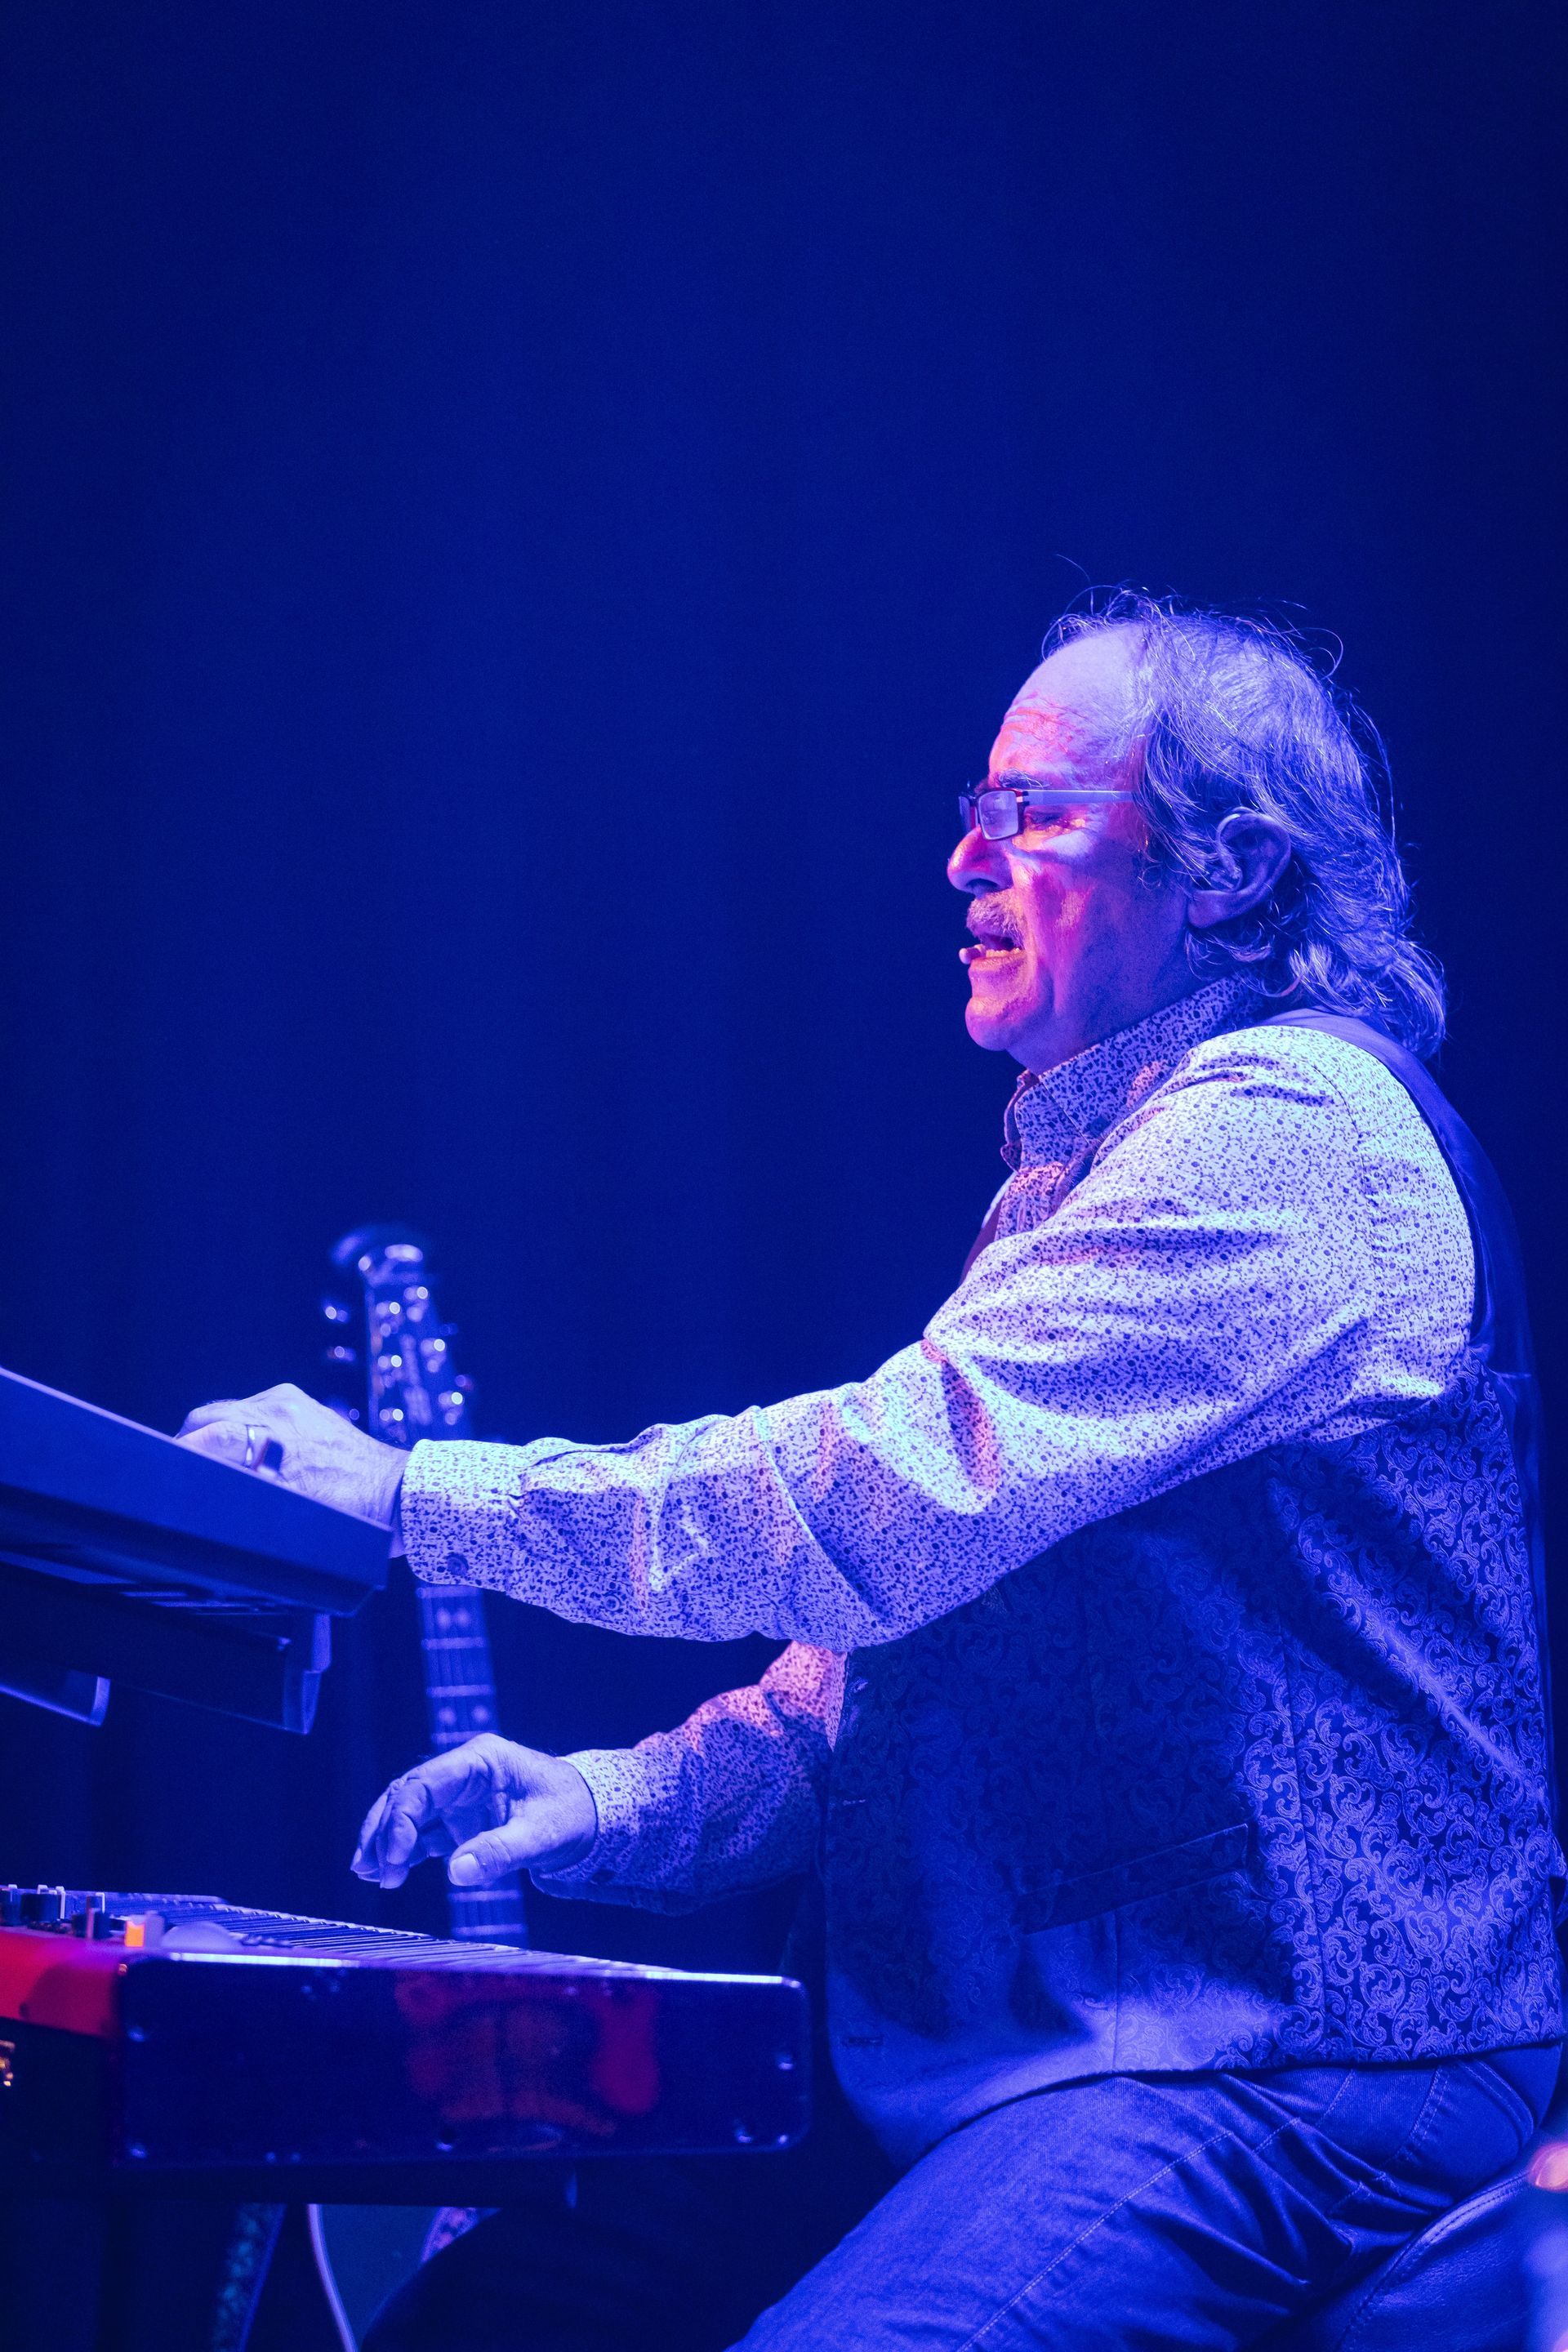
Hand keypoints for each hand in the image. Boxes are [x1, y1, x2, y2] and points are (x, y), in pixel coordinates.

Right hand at [178, 1383, 406, 1525]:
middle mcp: (279, 1406)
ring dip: (212, 1437)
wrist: (399, 1491)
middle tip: (182, 1478)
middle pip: (207, 1418)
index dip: (180, 1456)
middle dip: (190, 1445)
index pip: (205, 1435)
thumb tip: (205, 1488)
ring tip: (211, 1471)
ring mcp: (290, 1401)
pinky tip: (243, 1457)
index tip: (165, 1476)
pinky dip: (238, 1430)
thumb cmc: (352, 1509)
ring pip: (227, 1412)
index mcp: (273, 1430)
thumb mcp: (290, 1509)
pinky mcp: (300, 1403)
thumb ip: (243, 1490)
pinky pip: (252, 1411)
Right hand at [352, 1734, 598, 1889]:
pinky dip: (403, 1850)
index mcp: (481, 1760)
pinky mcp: (460, 1817)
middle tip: (375, 1872)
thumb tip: (457, 1872)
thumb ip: (502, 1851)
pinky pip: (422, 1830)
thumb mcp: (543, 1833)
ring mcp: (459, 1794)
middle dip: (385, 1832)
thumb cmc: (571, 1813)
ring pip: (407, 1810)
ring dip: (386, 1840)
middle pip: (407, 1795)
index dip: (401, 1821)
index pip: (424, 1784)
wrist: (590, 1814)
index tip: (394, 1860)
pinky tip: (388, 1872)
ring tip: (369, 1874)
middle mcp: (463, 1772)